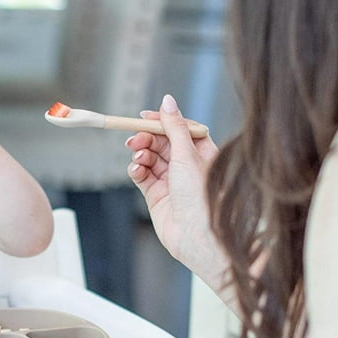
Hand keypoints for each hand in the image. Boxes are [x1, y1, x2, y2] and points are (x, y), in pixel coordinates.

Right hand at [126, 94, 223, 281]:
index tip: (145, 117)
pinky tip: (136, 169)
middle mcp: (187, 167)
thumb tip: (168, 102)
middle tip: (135, 139)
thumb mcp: (187, 154)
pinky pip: (142, 176)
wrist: (196, 236)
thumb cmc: (201, 198)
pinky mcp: (156, 196)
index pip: (180, 129)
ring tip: (138, 156)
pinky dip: (136, 170)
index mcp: (202, 154)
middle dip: (147, 138)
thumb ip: (174, 126)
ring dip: (141, 153)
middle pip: (162, 143)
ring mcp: (171, 182)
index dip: (162, 122)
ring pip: (150, 158)